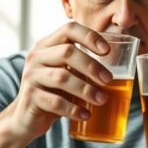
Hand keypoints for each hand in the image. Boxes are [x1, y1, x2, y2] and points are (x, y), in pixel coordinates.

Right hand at [9, 22, 113, 140]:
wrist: (25, 117)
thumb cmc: (54, 92)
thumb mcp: (66, 73)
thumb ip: (83, 65)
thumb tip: (121, 66)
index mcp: (47, 45)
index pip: (69, 29)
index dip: (89, 36)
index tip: (107, 50)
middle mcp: (37, 57)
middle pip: (67, 52)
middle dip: (92, 66)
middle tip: (109, 80)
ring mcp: (31, 76)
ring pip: (62, 78)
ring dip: (86, 90)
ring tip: (102, 100)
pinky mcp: (30, 98)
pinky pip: (55, 102)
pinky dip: (74, 109)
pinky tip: (86, 115)